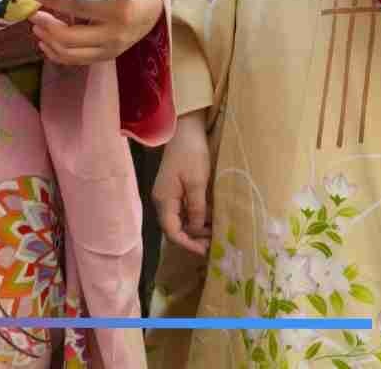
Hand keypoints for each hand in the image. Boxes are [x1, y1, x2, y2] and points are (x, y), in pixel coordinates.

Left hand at [31, 0, 162, 66]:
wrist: (156, 4)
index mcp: (118, 10)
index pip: (78, 7)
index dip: (53, 1)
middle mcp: (115, 34)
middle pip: (70, 37)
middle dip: (46, 26)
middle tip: (34, 15)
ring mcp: (112, 49)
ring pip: (70, 54)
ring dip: (49, 42)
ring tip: (38, 28)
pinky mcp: (108, 57)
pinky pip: (77, 60)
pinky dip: (58, 53)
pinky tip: (48, 42)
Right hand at [153, 111, 211, 253]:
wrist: (186, 130)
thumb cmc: (191, 154)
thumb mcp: (197, 182)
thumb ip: (197, 208)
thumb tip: (197, 230)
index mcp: (164, 200)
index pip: (171, 231)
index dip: (187, 244)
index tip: (205, 251)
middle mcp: (164, 201)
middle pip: (176, 228)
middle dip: (194, 238)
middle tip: (214, 244)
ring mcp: (170, 195)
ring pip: (182, 221)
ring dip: (197, 229)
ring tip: (216, 232)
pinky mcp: (177, 190)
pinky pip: (185, 210)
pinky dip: (198, 218)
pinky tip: (212, 219)